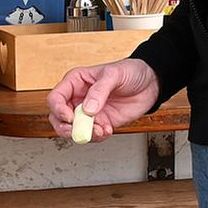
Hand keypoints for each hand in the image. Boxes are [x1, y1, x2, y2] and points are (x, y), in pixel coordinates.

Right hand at [45, 58, 160, 143]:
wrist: (151, 82)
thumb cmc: (130, 71)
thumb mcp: (114, 74)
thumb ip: (99, 90)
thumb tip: (88, 109)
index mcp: (76, 82)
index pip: (56, 98)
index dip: (59, 109)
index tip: (70, 117)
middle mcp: (79, 98)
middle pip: (59, 118)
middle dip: (65, 128)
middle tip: (77, 131)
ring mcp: (89, 112)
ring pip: (74, 129)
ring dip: (85, 134)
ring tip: (100, 129)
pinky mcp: (101, 122)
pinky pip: (92, 135)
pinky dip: (98, 136)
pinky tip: (107, 129)